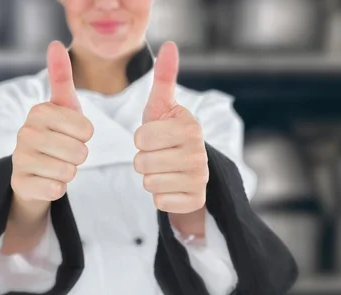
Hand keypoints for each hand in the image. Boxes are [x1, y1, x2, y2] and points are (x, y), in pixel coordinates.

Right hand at [11, 41, 92, 204]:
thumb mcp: (63, 107)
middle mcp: (25, 132)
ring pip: (69, 171)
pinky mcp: (20, 183)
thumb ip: (62, 78)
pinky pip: (56, 189)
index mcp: (39, 111)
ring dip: (70, 172)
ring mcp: (19, 158)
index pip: (86, 129)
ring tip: (57, 165)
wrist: (33, 173)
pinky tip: (48, 181)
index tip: (72, 134)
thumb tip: (55, 43)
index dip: (86, 136)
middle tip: (65, 153)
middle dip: (79, 156)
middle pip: (79, 152)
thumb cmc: (55, 135)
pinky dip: (59, 188)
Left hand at [134, 42, 207, 215]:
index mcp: (190, 127)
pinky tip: (170, 187)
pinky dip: (160, 197)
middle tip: (158, 156)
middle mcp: (199, 153)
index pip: (141, 137)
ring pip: (148, 183)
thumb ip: (164, 79)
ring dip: (150, 178)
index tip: (155, 138)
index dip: (140, 139)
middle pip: (142, 162)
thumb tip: (170, 45)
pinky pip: (159, 202)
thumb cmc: (168, 136)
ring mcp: (199, 179)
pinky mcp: (195, 200)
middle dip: (143, 160)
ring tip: (163, 171)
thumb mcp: (163, 108)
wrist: (188, 171)